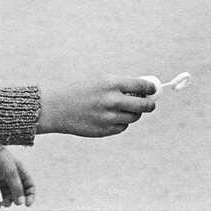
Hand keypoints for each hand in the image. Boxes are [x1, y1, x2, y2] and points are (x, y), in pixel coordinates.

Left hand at [0, 149, 34, 208]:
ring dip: (6, 202)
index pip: (29, 186)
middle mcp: (11, 177)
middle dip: (15, 200)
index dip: (30, 195)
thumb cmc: (0, 158)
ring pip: (6, 196)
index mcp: (20, 171)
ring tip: (3, 203)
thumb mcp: (11, 173)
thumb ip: (17, 188)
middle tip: (11, 202)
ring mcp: (0, 180)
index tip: (27, 204)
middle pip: (17, 193)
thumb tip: (20, 202)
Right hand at [38, 75, 156, 136]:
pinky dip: (122, 122)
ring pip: (134, 117)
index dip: (150, 88)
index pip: (141, 85)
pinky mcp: (106, 130)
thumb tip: (143, 90)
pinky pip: (123, 127)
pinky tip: (112, 117)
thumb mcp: (100, 81)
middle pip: (144, 105)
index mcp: (111, 83)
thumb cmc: (80, 91)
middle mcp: (112, 100)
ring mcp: (109, 117)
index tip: (152, 89)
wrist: (57, 108)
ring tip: (126, 109)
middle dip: (150, 104)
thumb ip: (120, 85)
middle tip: (150, 104)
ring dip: (135, 113)